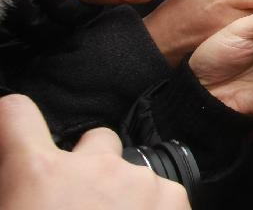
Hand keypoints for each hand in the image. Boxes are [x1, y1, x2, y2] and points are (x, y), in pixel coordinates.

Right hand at [0, 95, 188, 209]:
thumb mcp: (11, 207)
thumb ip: (18, 184)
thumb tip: (23, 179)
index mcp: (39, 174)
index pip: (17, 114)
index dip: (14, 117)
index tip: (16, 122)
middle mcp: (92, 167)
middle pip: (97, 138)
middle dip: (91, 163)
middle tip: (82, 202)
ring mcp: (138, 180)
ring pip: (132, 169)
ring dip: (123, 191)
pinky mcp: (174, 197)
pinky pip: (163, 191)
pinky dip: (153, 207)